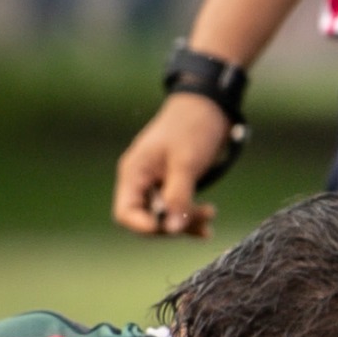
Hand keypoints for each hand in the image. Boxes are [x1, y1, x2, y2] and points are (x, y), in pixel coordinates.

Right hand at [112, 92, 226, 235]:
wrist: (209, 107)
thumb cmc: (192, 128)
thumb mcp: (186, 162)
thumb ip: (178, 196)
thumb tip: (171, 229)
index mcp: (134, 172)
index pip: (126, 213)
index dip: (144, 226)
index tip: (169, 229)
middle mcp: (140, 181)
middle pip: (147, 219)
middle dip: (173, 224)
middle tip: (202, 216)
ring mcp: (156, 184)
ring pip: (165, 218)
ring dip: (186, 222)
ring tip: (210, 214)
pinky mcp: (172, 185)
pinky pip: (176, 210)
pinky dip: (191, 217)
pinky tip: (208, 220)